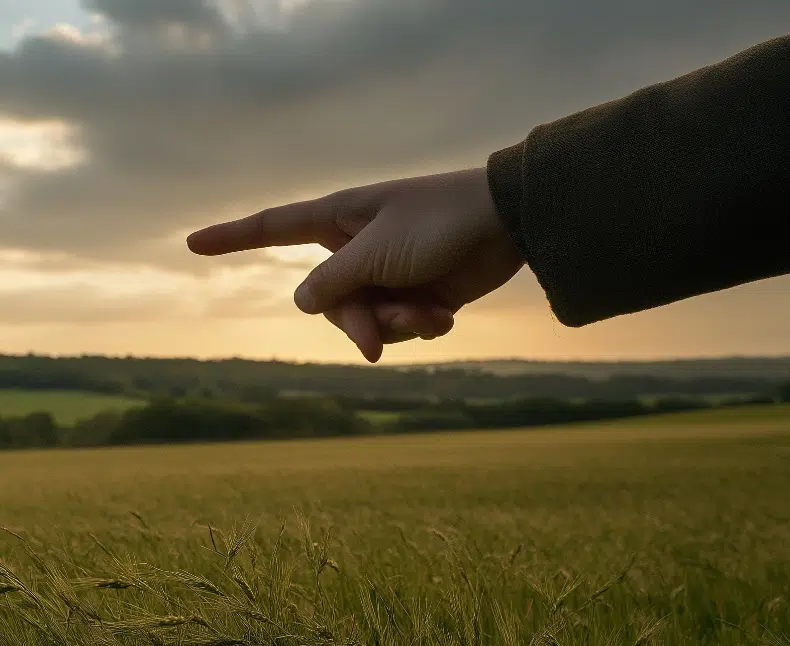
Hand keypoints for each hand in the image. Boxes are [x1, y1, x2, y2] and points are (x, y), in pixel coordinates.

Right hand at [187, 168, 523, 361]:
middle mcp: (356, 249)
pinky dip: (419, 327)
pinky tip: (444, 314)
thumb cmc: (438, 222)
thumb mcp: (377, 252)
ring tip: (428, 314)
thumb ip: (334, 281)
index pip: (272, 228)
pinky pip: (399, 328)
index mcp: (338, 221)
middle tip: (377, 340)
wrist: (505, 226)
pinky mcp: (414, 295)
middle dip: (355, 324)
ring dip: (396, 328)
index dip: (231, 238)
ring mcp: (386, 275)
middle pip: (329, 302)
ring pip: (366, 322)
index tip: (191, 244)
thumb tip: (301, 302)